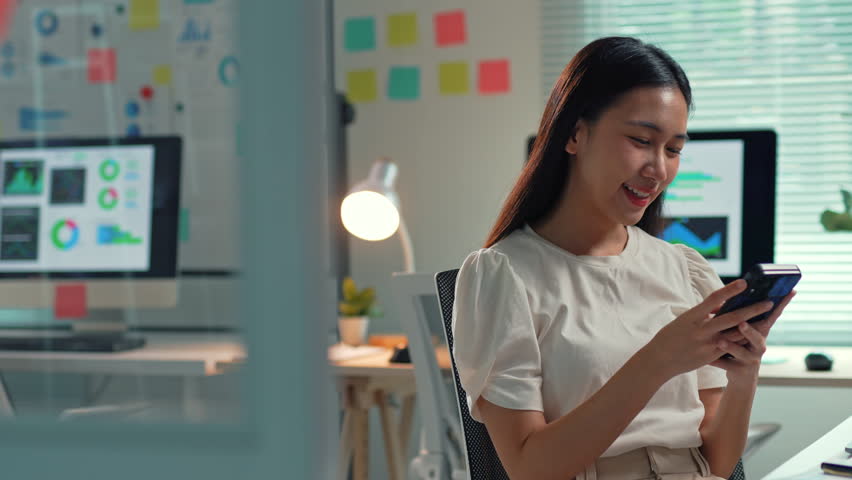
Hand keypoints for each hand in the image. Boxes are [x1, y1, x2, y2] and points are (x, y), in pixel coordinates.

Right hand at [644, 279, 776, 379]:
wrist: (659, 360)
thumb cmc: (670, 336)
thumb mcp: (684, 320)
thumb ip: (703, 313)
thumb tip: (722, 306)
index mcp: (692, 317)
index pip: (714, 299)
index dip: (730, 290)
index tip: (744, 282)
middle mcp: (701, 330)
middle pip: (732, 318)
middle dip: (752, 309)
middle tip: (768, 302)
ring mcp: (707, 344)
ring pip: (735, 334)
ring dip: (753, 326)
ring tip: (767, 318)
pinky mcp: (711, 357)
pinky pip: (730, 347)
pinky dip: (741, 340)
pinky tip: (754, 336)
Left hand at [710, 291, 796, 384]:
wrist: (741, 378)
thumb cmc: (739, 347)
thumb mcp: (741, 332)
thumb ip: (740, 317)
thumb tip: (730, 295)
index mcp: (760, 332)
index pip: (772, 316)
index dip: (782, 305)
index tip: (790, 291)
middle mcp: (759, 345)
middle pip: (758, 337)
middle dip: (750, 330)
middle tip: (741, 323)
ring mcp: (752, 359)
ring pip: (743, 353)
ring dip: (731, 347)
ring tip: (720, 341)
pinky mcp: (741, 371)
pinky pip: (727, 365)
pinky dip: (717, 362)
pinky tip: (707, 360)